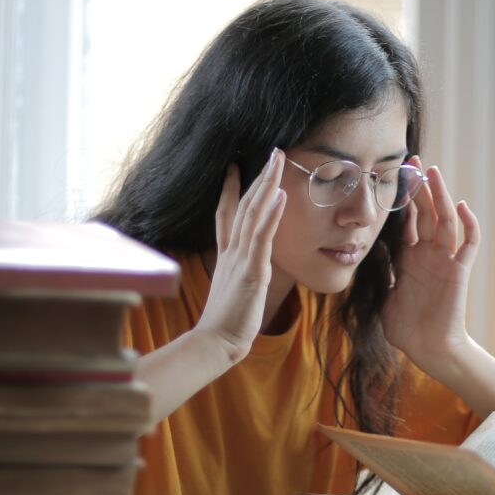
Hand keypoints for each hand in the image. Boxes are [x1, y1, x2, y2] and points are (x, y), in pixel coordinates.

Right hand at [193, 150, 286, 362]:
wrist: (215, 342)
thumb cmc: (226, 322)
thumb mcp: (232, 290)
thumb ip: (237, 274)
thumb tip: (245, 270)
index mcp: (227, 255)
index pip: (227, 214)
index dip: (231, 189)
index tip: (234, 166)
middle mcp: (232, 251)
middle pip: (244, 204)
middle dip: (258, 176)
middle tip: (271, 151)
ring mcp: (241, 258)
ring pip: (254, 213)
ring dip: (267, 184)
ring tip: (278, 160)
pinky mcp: (252, 271)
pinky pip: (262, 237)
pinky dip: (271, 214)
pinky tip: (280, 195)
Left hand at [381, 156, 480, 371]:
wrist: (426, 349)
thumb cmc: (405, 326)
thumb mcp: (381, 293)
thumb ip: (376, 270)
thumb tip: (357, 251)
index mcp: (409, 256)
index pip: (407, 219)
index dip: (402, 198)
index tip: (393, 175)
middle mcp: (428, 253)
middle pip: (426, 212)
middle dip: (420, 186)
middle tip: (414, 160)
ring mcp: (445, 260)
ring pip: (446, 220)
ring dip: (441, 196)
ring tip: (433, 172)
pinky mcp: (459, 272)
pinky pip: (468, 244)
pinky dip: (469, 225)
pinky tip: (461, 206)